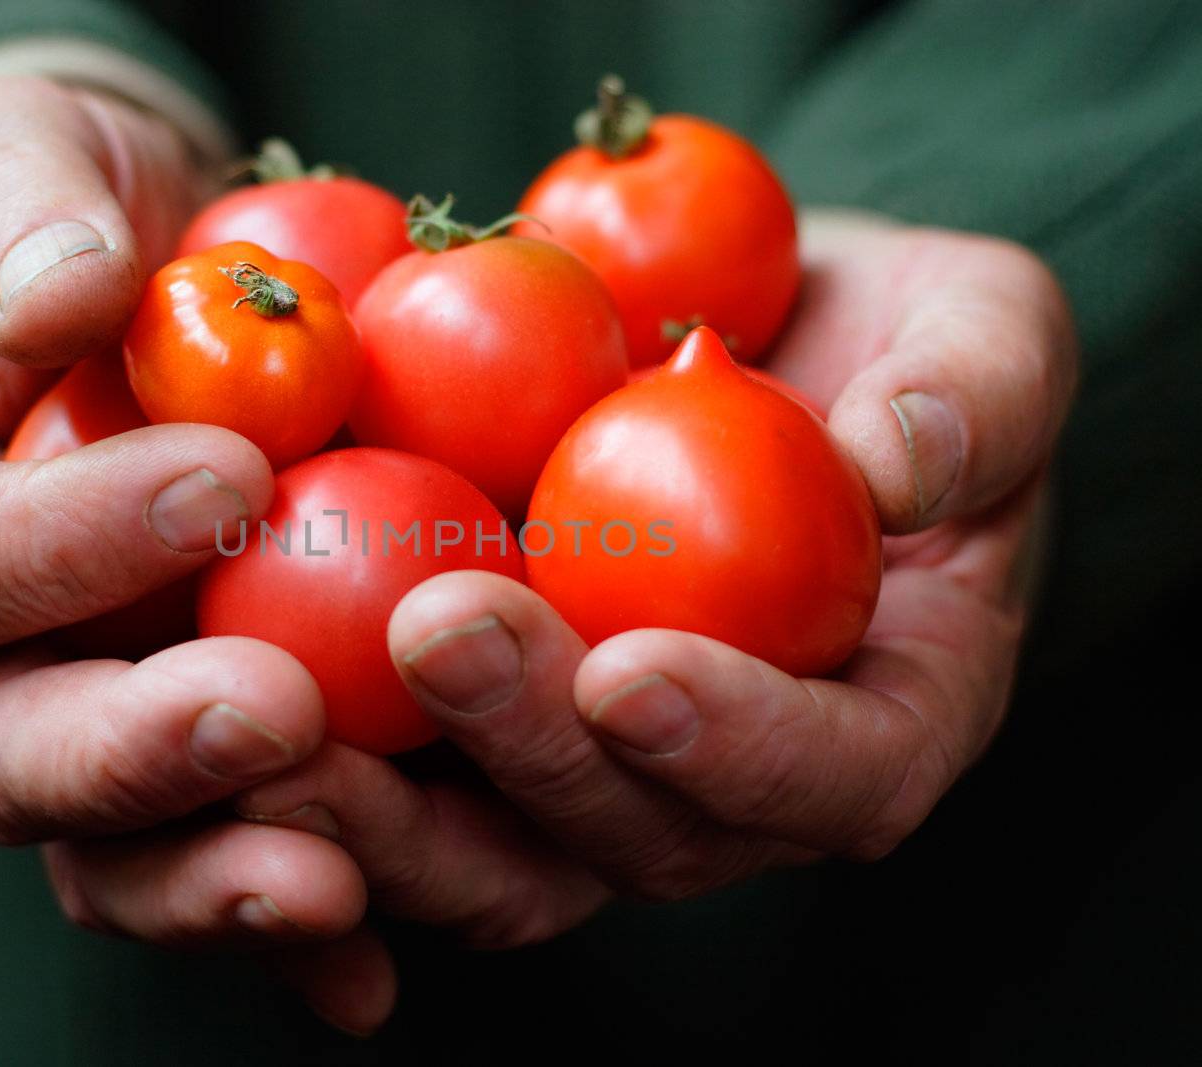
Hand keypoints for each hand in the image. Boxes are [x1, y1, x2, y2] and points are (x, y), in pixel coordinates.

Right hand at [0, 78, 369, 963]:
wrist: (126, 290)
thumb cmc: (53, 210)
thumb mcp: (16, 160)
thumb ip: (12, 214)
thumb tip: (62, 296)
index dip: (61, 543)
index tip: (227, 478)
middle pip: (5, 756)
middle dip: (136, 756)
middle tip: (276, 720)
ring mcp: (74, 714)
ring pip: (110, 847)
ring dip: (218, 874)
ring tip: (335, 881)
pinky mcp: (188, 748)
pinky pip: (226, 849)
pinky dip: (292, 924)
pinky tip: (368, 966)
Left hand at [226, 211, 1076, 1031]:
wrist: (755, 339)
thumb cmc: (897, 342)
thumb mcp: (984, 331)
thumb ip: (977, 397)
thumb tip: (903, 464)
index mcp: (879, 714)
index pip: (835, 779)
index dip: (740, 751)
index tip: (635, 668)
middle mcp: (727, 778)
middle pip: (637, 834)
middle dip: (532, 749)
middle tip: (437, 628)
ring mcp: (592, 766)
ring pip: (492, 849)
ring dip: (386, 805)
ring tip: (278, 706)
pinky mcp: (482, 725)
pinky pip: (399, 778)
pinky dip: (314, 761)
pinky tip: (217, 682)